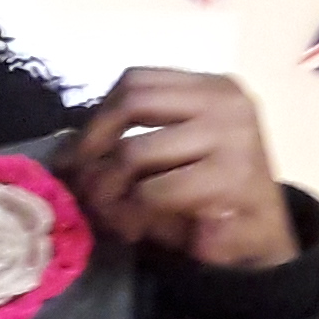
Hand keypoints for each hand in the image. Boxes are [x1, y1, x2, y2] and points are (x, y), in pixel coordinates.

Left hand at [69, 69, 297, 270]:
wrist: (254, 237)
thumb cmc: (202, 197)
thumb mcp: (164, 156)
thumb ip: (127, 139)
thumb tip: (65, 151)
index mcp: (211, 88)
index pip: (135, 81)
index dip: (96, 117)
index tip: (78, 155)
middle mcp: (225, 101)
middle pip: (131, 102)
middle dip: (92, 146)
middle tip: (83, 184)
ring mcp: (232, 135)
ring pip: (133, 151)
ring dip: (106, 190)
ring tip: (111, 213)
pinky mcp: (230, 177)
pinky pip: (151, 192)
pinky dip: (129, 215)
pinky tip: (134, 229)